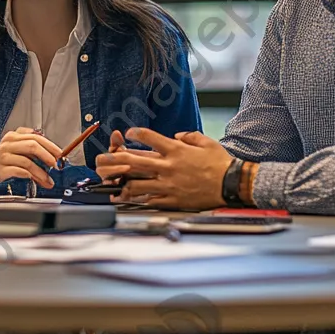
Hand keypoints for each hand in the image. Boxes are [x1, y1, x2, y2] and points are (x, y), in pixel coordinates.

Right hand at [0, 127, 64, 189]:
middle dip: (47, 155)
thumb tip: (54, 156)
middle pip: (32, 145)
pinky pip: (20, 171)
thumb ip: (33, 147)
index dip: (49, 145)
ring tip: (47, 179)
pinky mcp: (2, 169)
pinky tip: (34, 178)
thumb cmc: (7, 159)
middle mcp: (8, 144)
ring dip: (41, 172)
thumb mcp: (18, 148)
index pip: (35, 136)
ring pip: (27, 161)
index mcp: (14, 136)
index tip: (59, 153)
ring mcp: (4, 156)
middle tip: (55, 164)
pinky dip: (29, 175)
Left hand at [94, 128, 233, 209]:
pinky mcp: (172, 199)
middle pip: (133, 161)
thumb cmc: (220, 163)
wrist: (231, 184)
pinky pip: (149, 199)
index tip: (128, 134)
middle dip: (114, 159)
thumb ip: (188, 136)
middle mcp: (168, 166)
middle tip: (103, 158)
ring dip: (121, 182)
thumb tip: (177, 136)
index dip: (134, 134)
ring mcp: (168, 184)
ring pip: (136, 183)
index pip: (148, 137)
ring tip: (112, 183)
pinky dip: (137, 198)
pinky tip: (128, 198)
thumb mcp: (205, 141)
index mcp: (175, 150)